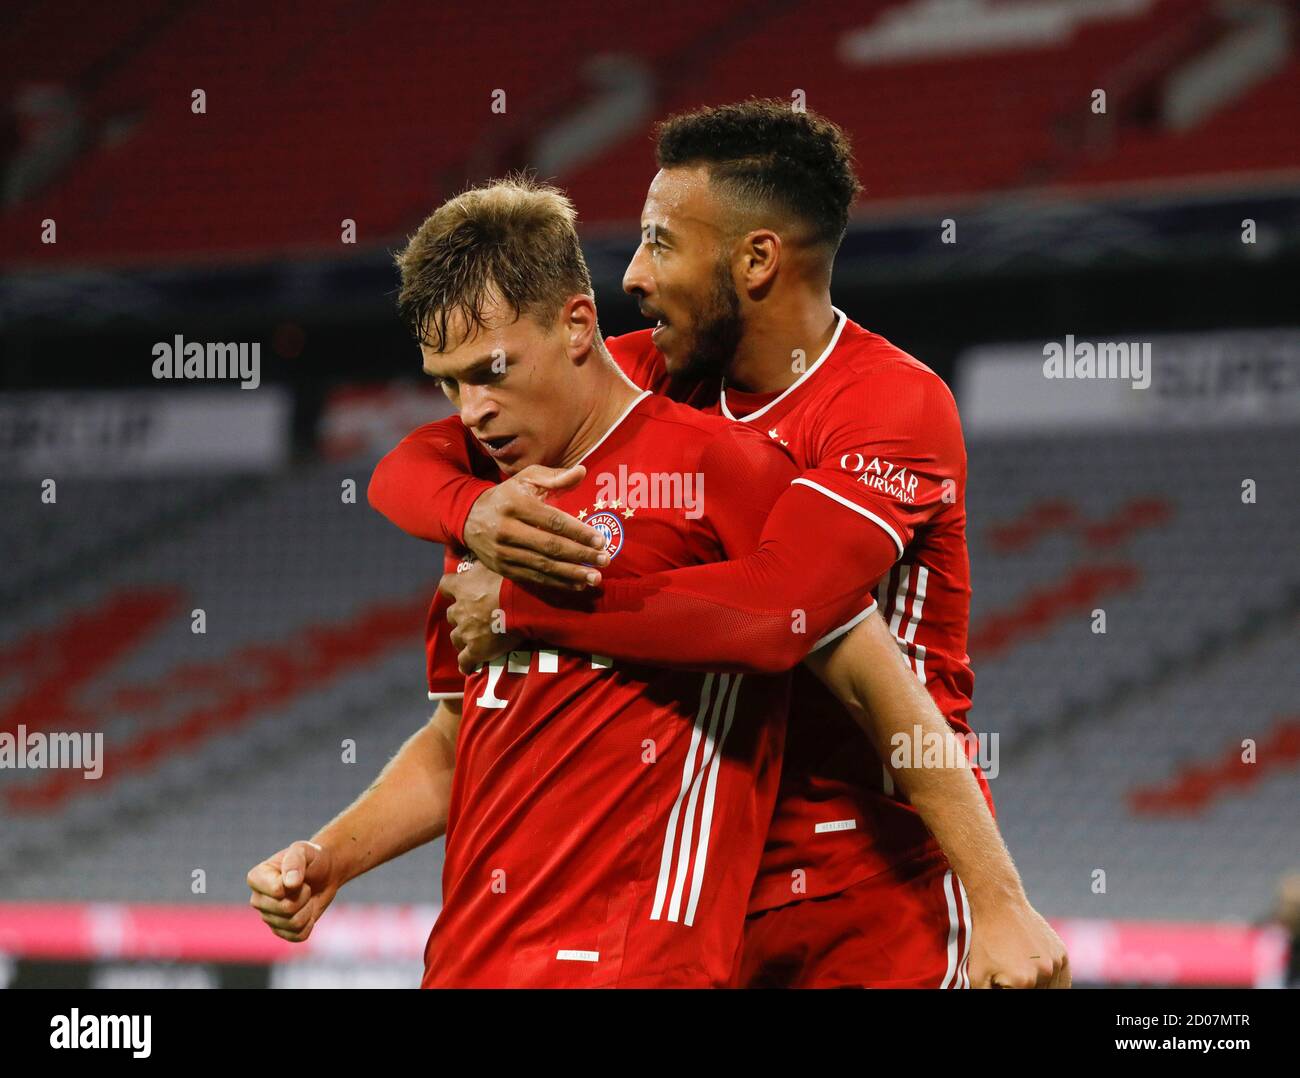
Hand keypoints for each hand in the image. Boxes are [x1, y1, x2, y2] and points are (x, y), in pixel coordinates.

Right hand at [246, 840, 338, 943]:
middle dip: (303, 896)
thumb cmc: (311, 858)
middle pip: (285, 909)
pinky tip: (307, 911)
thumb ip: (295, 861)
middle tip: (305, 885)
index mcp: (256, 878)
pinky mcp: (281, 931)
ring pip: (293, 924)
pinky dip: (309, 924)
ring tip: (306, 897)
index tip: (298, 874)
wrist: (325, 872)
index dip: (295, 884)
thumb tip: (289, 884)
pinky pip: (297, 936)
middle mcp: (258, 900)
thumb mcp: (305, 850)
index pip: (276, 891)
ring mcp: (268, 917)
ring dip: (307, 909)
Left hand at [440, 560, 522, 672]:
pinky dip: (466, 664)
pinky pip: (465, 661)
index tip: (456, 590)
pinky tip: (468, 668)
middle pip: (451, 615)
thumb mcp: (496, 562)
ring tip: (473, 640)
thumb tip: (485, 551)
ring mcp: (466, 631)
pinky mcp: (475, 650)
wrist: (521, 604)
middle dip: (460, 616)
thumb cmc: (512, 580)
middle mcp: (459, 609)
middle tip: (473, 617)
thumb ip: (485, 561)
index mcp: (462, 586)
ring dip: (463, 638)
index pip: (445, 585)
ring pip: (456, 638)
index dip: (451, 589)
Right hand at [463, 464, 607, 589]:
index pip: (552, 521)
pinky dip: (556, 584)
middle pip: (550, 546)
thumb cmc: (506, 495)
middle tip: (605, 560)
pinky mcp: (502, 569)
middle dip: (580, 555)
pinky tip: (576, 585)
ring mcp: (503, 552)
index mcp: (515, 504)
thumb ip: (555, 476)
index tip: (600, 540)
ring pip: (543, 566)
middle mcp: (507, 529)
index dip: (578, 532)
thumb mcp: (526, 479)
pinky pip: (533, 578)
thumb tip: (582, 471)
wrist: (468, 517)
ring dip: (571, 574)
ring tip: (595, 578)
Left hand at [967, 897, 1069, 987]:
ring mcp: (1056, 963)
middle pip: (1038, 994)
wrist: (1000, 906)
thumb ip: (986, 994)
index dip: (1010, 989)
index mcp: (1023, 983)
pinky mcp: (1063, 954)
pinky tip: (1039, 976)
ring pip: (1052, 989)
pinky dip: (1053, 981)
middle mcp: (1044, 974)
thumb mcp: (977, 974)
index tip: (1007, 982)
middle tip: (1013, 974)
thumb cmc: (985, 940)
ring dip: (1041, 987)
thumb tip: (998, 995)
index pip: (1022, 997)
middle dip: (1025, 988)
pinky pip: (1062, 978)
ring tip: (1022, 971)